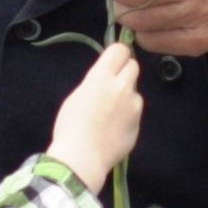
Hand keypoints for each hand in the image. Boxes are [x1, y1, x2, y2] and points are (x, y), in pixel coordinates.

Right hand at [48, 43, 143, 193]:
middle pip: (134, 66)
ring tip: (110, 113)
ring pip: (135, 92)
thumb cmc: (70, 126)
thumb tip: (106, 78)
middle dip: (125, 71)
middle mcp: (122, 88)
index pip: (120, 50)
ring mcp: (133, 107)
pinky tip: (113, 129)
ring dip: (127, 96)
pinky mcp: (137, 125)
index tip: (113, 60)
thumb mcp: (77, 95)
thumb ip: (96, 82)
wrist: (82, 157)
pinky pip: (135, 113)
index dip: (117, 54)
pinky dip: (127, 117)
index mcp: (102, 77)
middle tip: (113, 84)